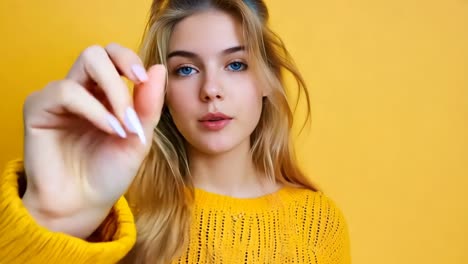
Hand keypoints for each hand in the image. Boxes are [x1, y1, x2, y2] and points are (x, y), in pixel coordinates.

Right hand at [21, 43, 165, 237]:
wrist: (85, 204)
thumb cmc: (110, 172)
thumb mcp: (139, 137)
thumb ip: (149, 105)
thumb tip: (159, 67)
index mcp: (104, 94)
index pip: (114, 57)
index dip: (130, 60)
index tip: (144, 80)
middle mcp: (81, 90)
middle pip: (98, 52)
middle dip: (123, 68)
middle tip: (138, 93)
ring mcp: (59, 97)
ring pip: (85, 62)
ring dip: (114, 91)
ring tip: (124, 125)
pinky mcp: (39, 108)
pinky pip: (66, 90)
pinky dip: (94, 108)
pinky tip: (108, 128)